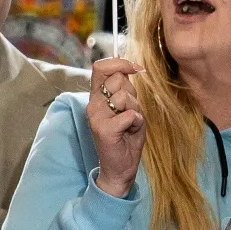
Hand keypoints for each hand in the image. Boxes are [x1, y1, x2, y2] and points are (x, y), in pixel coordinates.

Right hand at [87, 58, 145, 198]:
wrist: (121, 167)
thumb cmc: (127, 136)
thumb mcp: (128, 108)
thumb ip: (125, 90)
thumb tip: (131, 67)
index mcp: (97, 97)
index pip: (101, 67)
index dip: (120, 62)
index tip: (137, 68)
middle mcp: (93, 104)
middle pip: (118, 79)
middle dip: (133, 93)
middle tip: (130, 111)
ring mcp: (96, 116)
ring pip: (125, 96)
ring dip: (136, 109)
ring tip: (129, 124)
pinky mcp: (104, 129)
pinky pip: (130, 114)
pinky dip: (137, 122)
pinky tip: (130, 132)